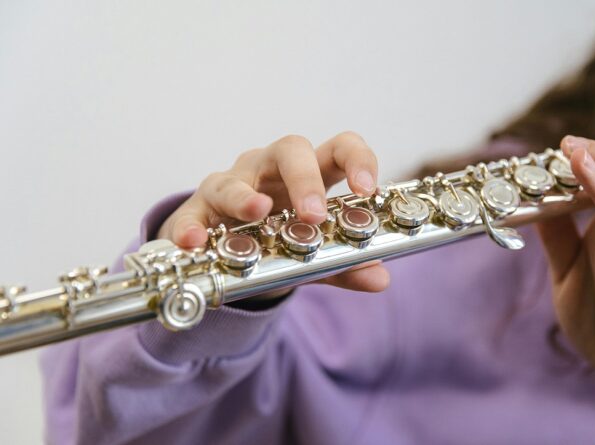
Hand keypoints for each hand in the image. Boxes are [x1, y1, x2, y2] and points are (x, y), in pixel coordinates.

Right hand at [157, 132, 389, 292]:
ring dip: (246, 195)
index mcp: (310, 175)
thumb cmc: (278, 240)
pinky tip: (194, 243)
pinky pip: (191, 214)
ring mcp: (231, 184)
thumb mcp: (315, 256)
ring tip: (257, 213)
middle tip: (313, 214)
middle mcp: (270, 170)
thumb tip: (379, 277)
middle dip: (304, 178)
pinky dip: (192, 227)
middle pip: (290, 149)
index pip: (339, 149)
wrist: (228, 257)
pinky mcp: (197, 210)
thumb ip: (345, 265)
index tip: (366, 188)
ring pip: (235, 177)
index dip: (357, 160)